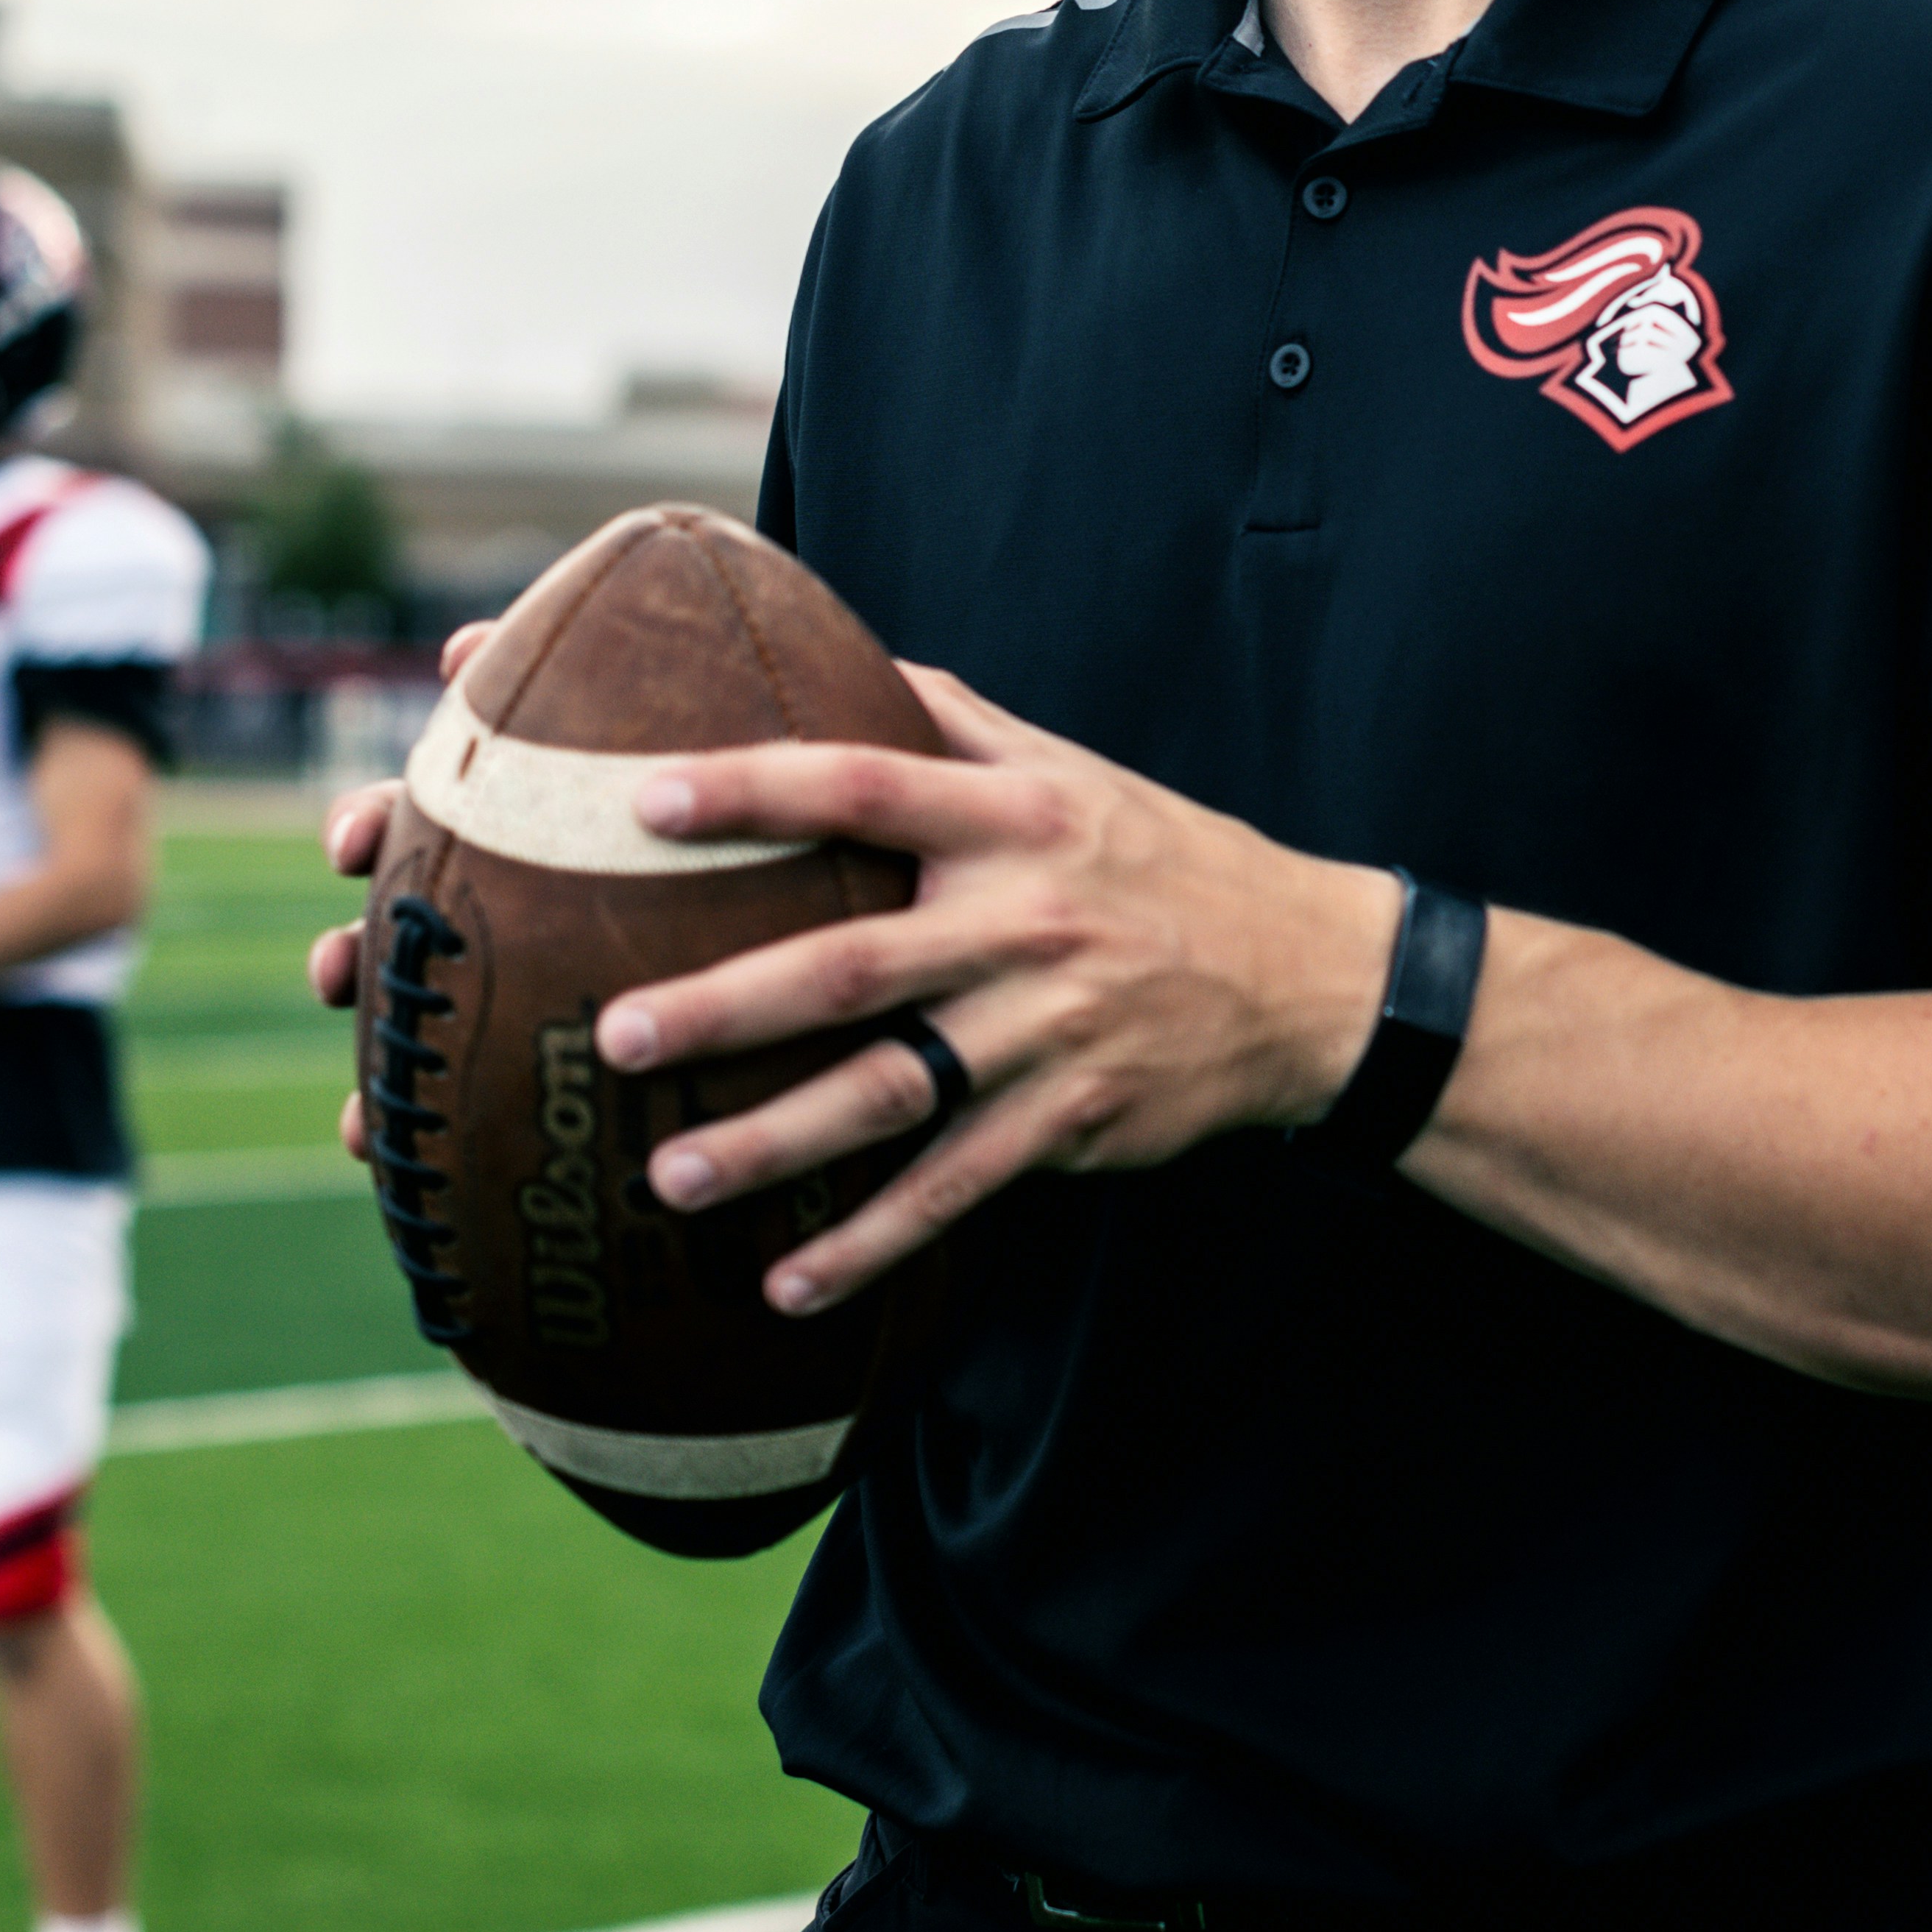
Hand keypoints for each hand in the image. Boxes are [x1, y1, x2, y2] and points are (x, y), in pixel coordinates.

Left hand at [312, 664, 1397, 1306]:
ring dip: (776, 1141)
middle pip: (856, 963)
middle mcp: (1027, 922)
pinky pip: (954, 1189)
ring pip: (892, 1094)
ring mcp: (1050, 1031)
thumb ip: (951, 719)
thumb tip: (825, 648)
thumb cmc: (1162, 859)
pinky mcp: (1072, 1123)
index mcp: (1017, 819)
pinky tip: (787, 1284)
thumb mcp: (1073, 772)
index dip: (757, 789)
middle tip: (619, 1034)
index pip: (867, 784)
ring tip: (668, 1177)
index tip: (645, 799)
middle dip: (731, 1003)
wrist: (1312, 980)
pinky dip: (870, 1241)